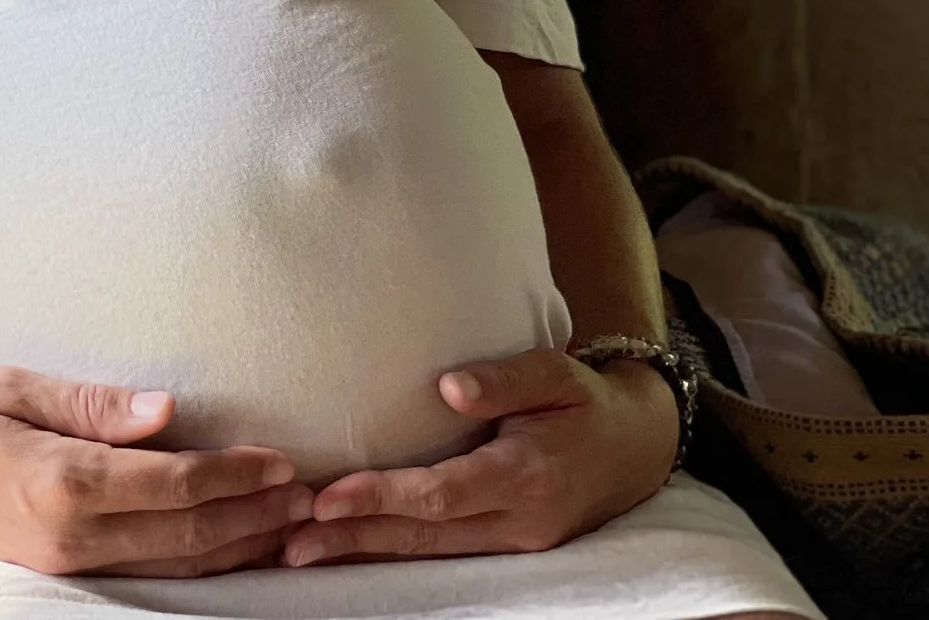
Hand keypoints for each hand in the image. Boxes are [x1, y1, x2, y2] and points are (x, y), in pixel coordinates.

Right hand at [0, 367, 313, 578]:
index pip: (173, 484)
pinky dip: (197, 560)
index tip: (280, 460)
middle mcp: (71, 536)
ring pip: (174, 565)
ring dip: (237, 545)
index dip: (234, 474)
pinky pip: (147, 572)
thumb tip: (168, 408)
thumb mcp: (11, 387)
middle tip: (309, 493)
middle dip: (254, 515)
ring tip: (287, 522)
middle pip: (187, 535)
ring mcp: (66, 564)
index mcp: (61, 482)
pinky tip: (226, 544)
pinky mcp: (61, 573)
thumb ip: (93, 404)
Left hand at [282, 347, 677, 566]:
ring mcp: (515, 544)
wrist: (638, 449)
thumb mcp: (556, 373)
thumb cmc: (586, 402)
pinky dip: (391, 553)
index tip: (327, 496)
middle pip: (423, 537)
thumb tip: (448, 388)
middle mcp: (520, 522)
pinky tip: (348, 550)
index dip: (382, 497)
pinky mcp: (507, 549)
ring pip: (427, 555)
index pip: (441, 495)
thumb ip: (504, 379)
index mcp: (526, 476)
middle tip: (290, 542)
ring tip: (300, 553)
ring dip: (363, 554)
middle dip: (354, 540)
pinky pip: (440, 556)